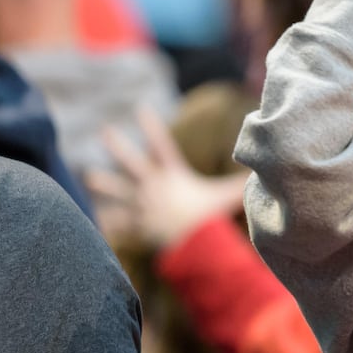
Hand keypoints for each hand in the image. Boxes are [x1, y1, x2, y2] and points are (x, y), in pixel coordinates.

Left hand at [85, 108, 248, 250]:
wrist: (191, 244)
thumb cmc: (210, 219)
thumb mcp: (226, 197)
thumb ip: (241, 184)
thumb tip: (264, 170)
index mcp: (173, 176)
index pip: (161, 145)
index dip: (151, 126)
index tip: (140, 108)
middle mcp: (153, 188)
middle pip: (132, 163)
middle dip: (118, 146)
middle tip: (105, 131)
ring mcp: (143, 206)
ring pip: (119, 192)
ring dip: (104, 184)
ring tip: (89, 176)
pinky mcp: (139, 226)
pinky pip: (121, 224)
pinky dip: (110, 224)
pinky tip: (95, 220)